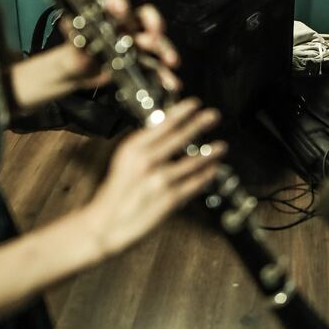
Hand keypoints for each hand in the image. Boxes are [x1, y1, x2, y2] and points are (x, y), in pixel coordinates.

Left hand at [57, 0, 181, 93]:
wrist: (75, 75)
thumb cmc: (72, 54)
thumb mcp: (70, 48)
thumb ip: (74, 40)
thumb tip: (69, 24)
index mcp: (107, 18)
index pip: (115, 3)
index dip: (119, 4)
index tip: (121, 10)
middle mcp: (124, 28)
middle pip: (144, 19)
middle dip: (153, 25)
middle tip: (153, 37)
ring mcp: (134, 45)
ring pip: (154, 44)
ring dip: (165, 51)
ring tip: (170, 61)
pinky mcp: (139, 63)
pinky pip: (155, 67)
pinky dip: (164, 75)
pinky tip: (171, 82)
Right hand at [78, 99, 223, 258]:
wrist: (106, 224)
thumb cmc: (117, 192)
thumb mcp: (125, 160)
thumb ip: (145, 146)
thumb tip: (168, 131)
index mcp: (134, 148)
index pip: (162, 123)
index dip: (182, 111)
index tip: (195, 103)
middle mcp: (146, 161)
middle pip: (180, 137)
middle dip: (200, 124)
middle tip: (213, 115)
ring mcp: (159, 180)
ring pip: (193, 161)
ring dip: (210, 152)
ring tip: (222, 146)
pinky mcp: (169, 199)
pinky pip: (194, 184)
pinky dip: (206, 175)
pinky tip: (213, 170)